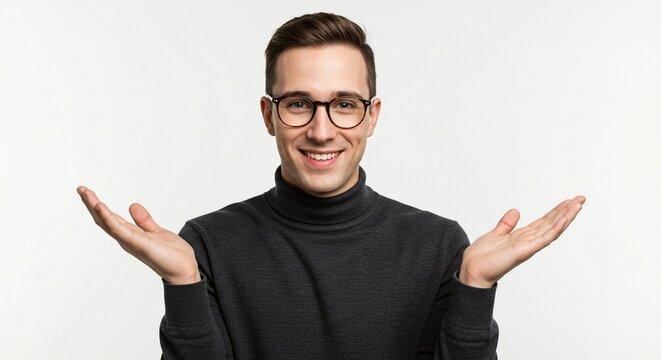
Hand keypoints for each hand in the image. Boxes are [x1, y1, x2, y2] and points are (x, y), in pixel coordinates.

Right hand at [77, 186, 199, 284]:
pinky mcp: (136, 243)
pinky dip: (108, 218)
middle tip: (80, 189)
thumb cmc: (172, 255)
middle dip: (91, 204)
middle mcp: (126, 239)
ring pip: (107, 222)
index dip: (99, 206)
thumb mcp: (156, 231)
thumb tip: (132, 206)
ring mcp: (130, 241)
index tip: (88, 192)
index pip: (111, 218)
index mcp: (130, 235)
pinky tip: (100, 206)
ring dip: (95, 207)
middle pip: (104, 219)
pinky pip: (118, 229)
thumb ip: (144, 221)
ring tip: (85, 193)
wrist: (185, 270)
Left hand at [459, 195, 585, 287]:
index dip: (556, 211)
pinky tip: (565, 219)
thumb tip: (515, 211)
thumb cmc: (482, 257)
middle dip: (566, 211)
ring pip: (552, 229)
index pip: (544, 222)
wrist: (472, 270)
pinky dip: (555, 228)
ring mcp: (528, 246)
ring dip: (566, 216)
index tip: (568, 201)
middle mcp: (528, 241)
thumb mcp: (495, 234)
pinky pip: (544, 238)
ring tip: (578, 204)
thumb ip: (506, 224)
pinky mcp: (524, 251)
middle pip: (552, 223)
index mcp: (522, 237)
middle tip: (581, 198)